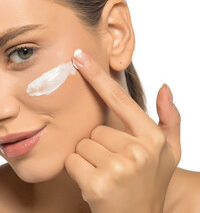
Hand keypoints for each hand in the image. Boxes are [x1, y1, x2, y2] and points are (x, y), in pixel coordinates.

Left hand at [65, 50, 180, 212]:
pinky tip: (93, 184)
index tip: (78, 57)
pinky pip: (72, 160)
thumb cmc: (149, 184)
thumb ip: (169, 120)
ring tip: (105, 174)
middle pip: (95, 129)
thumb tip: (165, 87)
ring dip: (87, 159)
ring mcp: (119, 168)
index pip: (119, 100)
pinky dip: (77, 171)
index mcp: (152, 139)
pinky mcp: (98, 183)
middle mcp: (139, 151)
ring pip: (82, 144)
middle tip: (112, 165)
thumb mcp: (168, 154)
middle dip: (98, 146)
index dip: (97, 76)